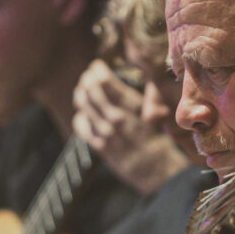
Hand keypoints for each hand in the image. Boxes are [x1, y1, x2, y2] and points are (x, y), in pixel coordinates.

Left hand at [73, 59, 187, 194]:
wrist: (154, 166)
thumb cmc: (154, 136)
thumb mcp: (147, 111)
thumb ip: (129, 97)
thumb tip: (114, 82)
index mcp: (130, 104)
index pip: (103, 79)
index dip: (96, 69)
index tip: (96, 66)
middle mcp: (115, 115)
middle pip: (89, 88)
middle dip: (86, 79)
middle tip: (87, 77)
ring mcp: (105, 131)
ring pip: (82, 104)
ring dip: (80, 94)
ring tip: (83, 92)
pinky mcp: (99, 145)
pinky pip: (80, 125)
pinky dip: (80, 117)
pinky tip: (84, 115)